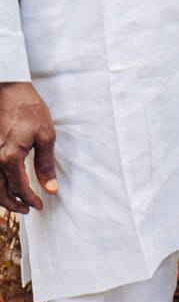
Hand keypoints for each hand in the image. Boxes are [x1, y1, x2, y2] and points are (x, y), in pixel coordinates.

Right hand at [0, 81, 56, 212]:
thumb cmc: (30, 110)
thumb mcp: (46, 135)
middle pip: (0, 192)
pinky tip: (6, 185)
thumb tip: (50, 187)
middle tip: (28, 209)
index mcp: (10, 157)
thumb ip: (46, 164)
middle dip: (13, 204)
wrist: (10, 91)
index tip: (39, 205)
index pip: (19, 188)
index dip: (30, 199)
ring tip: (18, 202)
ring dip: (2, 197)